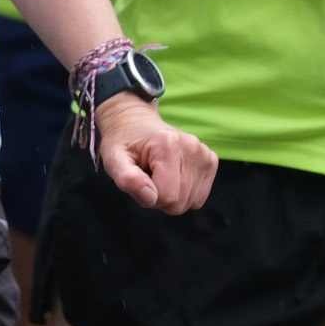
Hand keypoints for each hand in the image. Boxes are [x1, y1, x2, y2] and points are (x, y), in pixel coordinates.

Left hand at [93, 94, 216, 213]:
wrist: (137, 123)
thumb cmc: (123, 144)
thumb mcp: (114, 161)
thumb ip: (128, 180)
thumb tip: (151, 197)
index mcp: (168, 146)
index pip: (167, 197)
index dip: (148, 198)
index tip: (140, 181)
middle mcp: (192, 147)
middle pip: (180, 202)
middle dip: (161, 199)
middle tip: (148, 179)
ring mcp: (204, 152)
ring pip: (191, 202)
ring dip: (173, 196)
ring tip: (160, 176)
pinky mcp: (211, 159)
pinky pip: (200, 196)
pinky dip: (186, 193)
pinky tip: (174, 176)